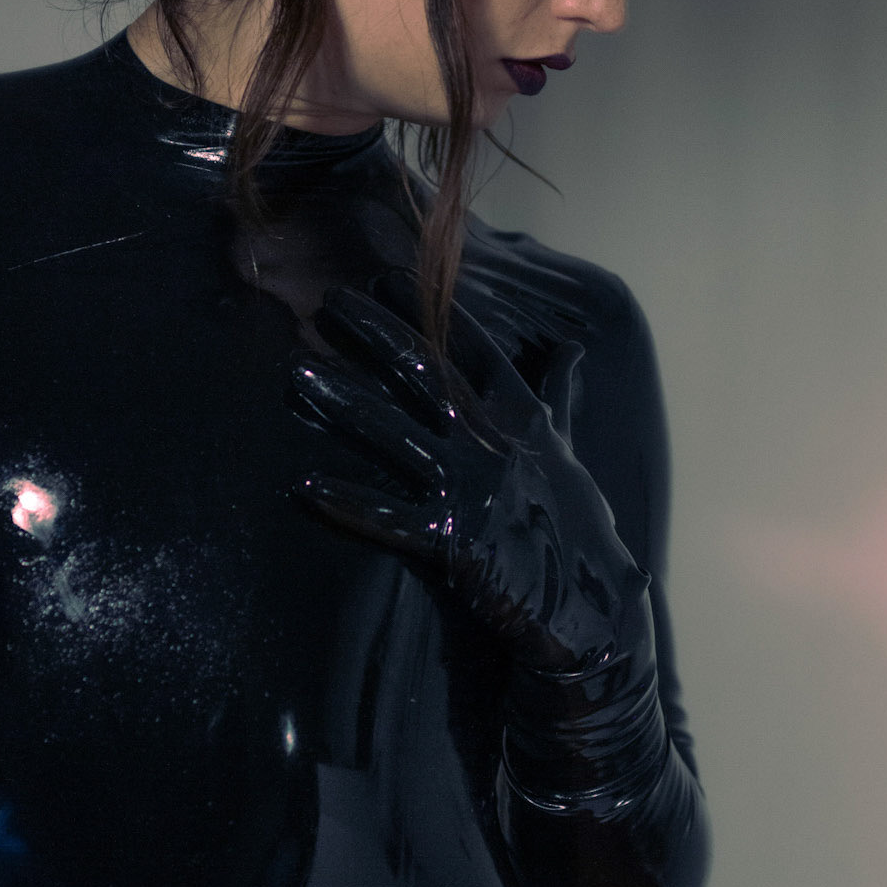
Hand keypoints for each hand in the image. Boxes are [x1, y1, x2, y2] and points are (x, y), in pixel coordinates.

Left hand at [291, 281, 642, 663]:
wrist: (591, 610)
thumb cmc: (577, 528)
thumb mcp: (570, 450)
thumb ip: (558, 396)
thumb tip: (571, 347)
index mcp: (524, 417)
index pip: (473, 347)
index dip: (429, 310)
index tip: (386, 276)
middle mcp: (495, 442)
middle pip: (426, 374)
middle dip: (376, 335)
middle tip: (329, 301)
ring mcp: (472, 489)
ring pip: (396, 434)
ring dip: (343, 404)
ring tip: (295, 375)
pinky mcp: (454, 541)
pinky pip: (388, 519)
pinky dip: (345, 504)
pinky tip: (301, 487)